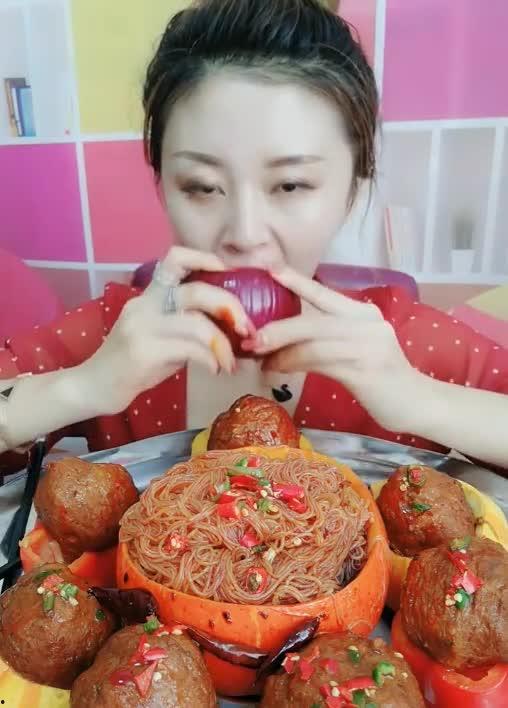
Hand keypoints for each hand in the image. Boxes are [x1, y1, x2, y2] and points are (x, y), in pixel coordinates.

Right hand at [81, 247, 250, 414]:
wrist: (94, 388)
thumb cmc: (132, 365)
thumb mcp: (159, 336)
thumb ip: (185, 324)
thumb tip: (228, 323)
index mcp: (148, 297)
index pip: (174, 259)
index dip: (205, 258)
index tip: (229, 272)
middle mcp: (144, 306)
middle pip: (197, 291)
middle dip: (230, 308)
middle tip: (246, 329)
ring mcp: (142, 328)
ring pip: (197, 323)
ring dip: (223, 345)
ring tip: (231, 362)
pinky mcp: (144, 352)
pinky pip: (191, 350)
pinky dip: (211, 360)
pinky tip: (216, 371)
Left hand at [247, 267, 422, 431]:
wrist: (416, 403)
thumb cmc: (380, 377)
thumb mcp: (356, 349)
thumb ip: (327, 340)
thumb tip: (281, 341)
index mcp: (364, 313)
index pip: (325, 294)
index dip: (297, 281)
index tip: (271, 270)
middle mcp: (367, 323)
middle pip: (313, 319)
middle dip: (277, 328)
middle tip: (250, 337)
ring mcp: (368, 345)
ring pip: (313, 341)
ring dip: (281, 351)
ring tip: (260, 359)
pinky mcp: (364, 370)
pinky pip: (319, 362)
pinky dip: (294, 365)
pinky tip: (278, 370)